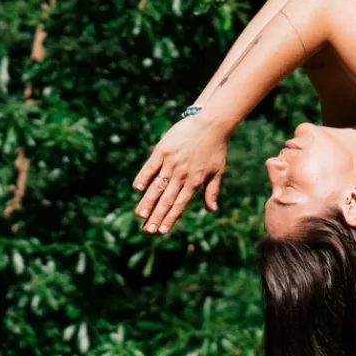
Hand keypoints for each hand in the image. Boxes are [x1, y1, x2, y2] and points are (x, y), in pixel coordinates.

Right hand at [132, 114, 229, 233]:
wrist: (211, 123)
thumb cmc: (216, 147)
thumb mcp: (218, 171)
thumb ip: (212, 191)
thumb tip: (212, 210)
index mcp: (194, 182)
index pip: (179, 205)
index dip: (170, 218)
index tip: (161, 231)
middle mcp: (182, 175)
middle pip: (166, 200)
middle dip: (156, 216)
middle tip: (147, 230)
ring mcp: (171, 163)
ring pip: (157, 186)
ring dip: (148, 202)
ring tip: (140, 215)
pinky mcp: (163, 150)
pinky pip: (151, 166)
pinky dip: (144, 177)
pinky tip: (137, 188)